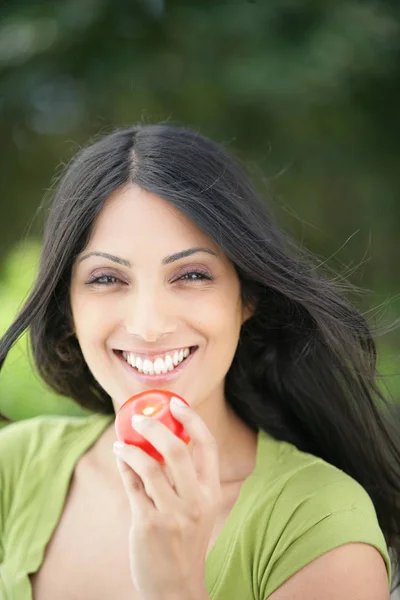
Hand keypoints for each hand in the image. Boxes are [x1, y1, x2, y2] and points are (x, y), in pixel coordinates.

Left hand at [113, 397, 219, 599]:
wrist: (176, 588)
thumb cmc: (184, 542)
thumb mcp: (196, 509)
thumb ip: (185, 479)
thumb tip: (161, 441)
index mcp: (211, 493)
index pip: (208, 446)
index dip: (193, 420)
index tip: (176, 404)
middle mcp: (196, 501)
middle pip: (176, 450)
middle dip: (154, 427)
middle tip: (139, 420)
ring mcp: (172, 514)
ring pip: (148, 465)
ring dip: (130, 448)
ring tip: (121, 442)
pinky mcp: (148, 524)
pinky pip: (132, 485)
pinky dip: (124, 466)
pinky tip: (120, 459)